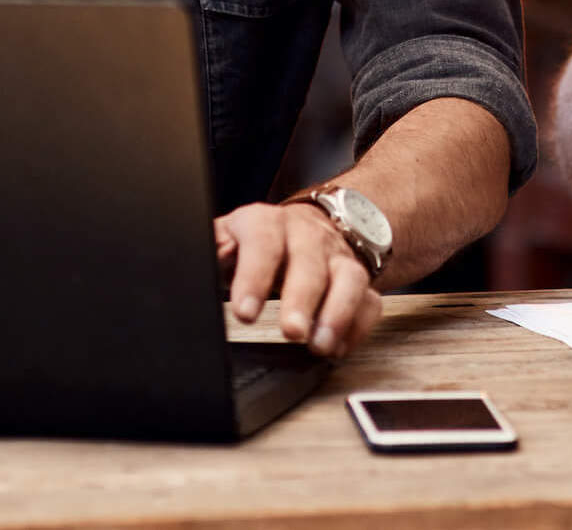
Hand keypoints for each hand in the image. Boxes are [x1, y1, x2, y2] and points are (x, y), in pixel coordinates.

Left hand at [213, 201, 382, 357]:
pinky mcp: (360, 280)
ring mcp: (337, 257)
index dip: (255, 275)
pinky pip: (369, 301)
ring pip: (350, 278)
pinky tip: (338, 348)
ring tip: (321, 347)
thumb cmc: (259, 241)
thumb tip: (201, 262)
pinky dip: (358, 327)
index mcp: (266, 223)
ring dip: (338, 314)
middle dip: (303, 299)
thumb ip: (213, 249)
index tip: (245, 312)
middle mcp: (307, 235)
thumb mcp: (226, 238)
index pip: (263, 240)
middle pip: (311, 261)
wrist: (304, 226)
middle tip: (293, 332)